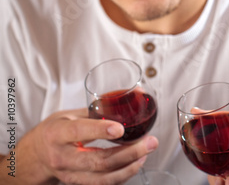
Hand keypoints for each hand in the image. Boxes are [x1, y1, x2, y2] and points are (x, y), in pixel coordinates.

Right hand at [0, 108, 157, 184]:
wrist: (32, 159)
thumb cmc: (52, 132)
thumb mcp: (66, 115)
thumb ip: (94, 110)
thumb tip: (127, 98)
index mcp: (58, 133)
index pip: (79, 131)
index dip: (100, 131)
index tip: (120, 129)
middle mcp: (62, 157)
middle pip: (98, 160)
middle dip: (129, 153)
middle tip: (150, 142)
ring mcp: (70, 174)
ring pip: (103, 178)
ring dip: (130, 166)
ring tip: (147, 153)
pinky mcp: (78, 184)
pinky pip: (103, 184)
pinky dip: (123, 175)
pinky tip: (136, 163)